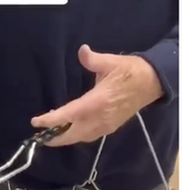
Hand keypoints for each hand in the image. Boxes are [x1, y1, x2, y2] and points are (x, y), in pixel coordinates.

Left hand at [31, 45, 162, 146]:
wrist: (153, 82)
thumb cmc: (131, 71)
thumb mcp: (111, 62)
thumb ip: (92, 59)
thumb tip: (82, 51)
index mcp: (98, 102)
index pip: (69, 115)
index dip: (51, 120)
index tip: (36, 122)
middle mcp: (101, 117)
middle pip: (73, 134)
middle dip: (55, 137)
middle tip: (40, 136)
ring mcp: (107, 124)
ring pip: (82, 137)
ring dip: (66, 138)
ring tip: (52, 135)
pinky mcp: (112, 126)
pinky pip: (90, 136)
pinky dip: (78, 136)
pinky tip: (72, 131)